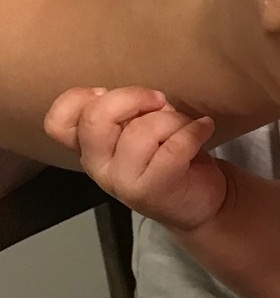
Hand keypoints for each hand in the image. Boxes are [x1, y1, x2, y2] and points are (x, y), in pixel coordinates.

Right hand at [45, 88, 228, 232]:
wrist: (201, 204)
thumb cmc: (167, 159)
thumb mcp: (138, 132)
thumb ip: (125, 114)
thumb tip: (134, 97)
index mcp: (89, 148)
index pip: (58, 123)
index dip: (81, 97)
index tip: (109, 93)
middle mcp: (98, 166)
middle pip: (96, 118)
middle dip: (132, 97)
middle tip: (158, 101)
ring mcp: (123, 182)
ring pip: (141, 131)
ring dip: (172, 119)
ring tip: (186, 125)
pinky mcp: (153, 190)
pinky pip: (174, 148)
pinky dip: (194, 131)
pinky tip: (204, 129)